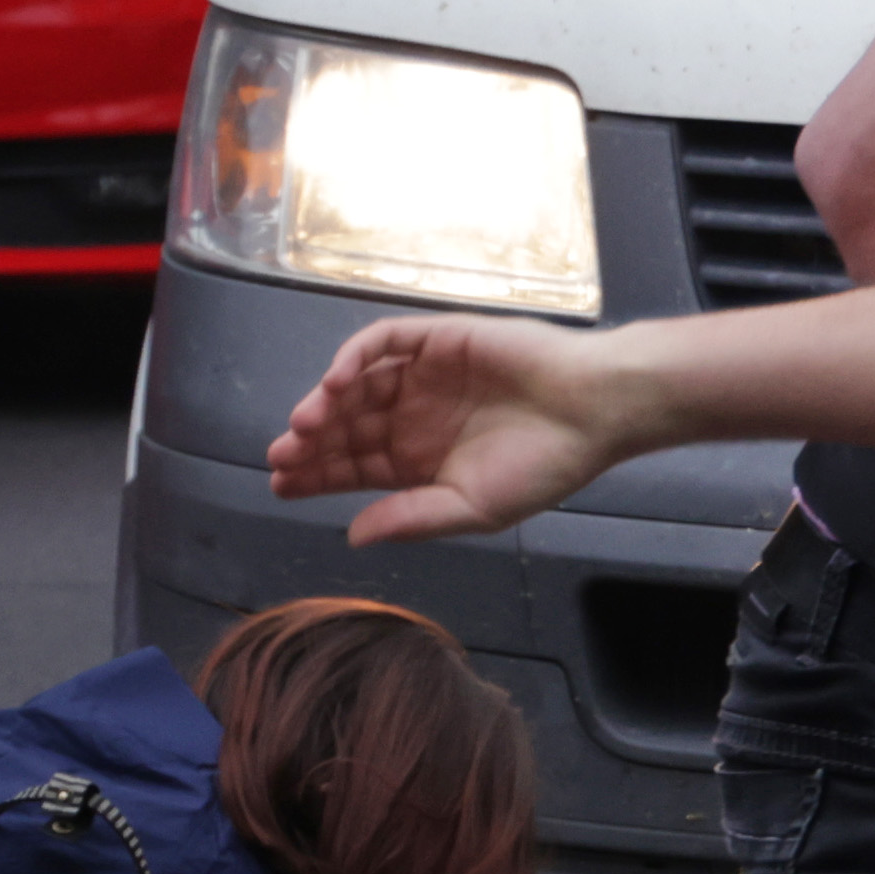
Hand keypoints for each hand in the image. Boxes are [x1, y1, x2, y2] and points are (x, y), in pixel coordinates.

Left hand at [271, 314, 645, 542]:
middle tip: (281, 457)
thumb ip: (411, 519)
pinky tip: (337, 383)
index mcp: (420, 461)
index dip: (317, 475)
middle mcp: (414, 416)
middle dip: (310, 443)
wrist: (593, 411)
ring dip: (325, 403)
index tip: (281, 486)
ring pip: (356, 386)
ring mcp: (424, 376)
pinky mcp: (437, 339)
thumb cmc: (543, 466)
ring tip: (304, 427)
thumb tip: (354, 535)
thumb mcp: (471, 508)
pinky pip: (383, 342)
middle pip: (346, 427)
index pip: (353, 466)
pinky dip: (354, 358)